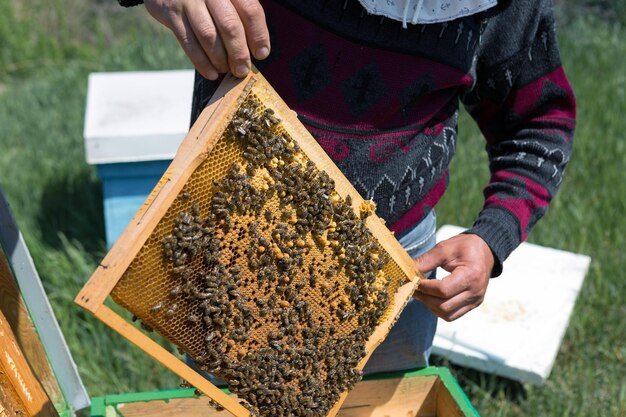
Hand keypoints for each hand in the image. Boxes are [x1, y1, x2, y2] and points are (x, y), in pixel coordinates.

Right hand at [144, 0, 269, 79]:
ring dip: (220, 59)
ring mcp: (189, 1)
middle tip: (242, 69)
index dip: (259, 35)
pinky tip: (211, 72)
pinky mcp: (172, 13)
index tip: (261, 53)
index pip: (250, 11)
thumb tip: (255, 48)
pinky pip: (189, 42)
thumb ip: (240, 14)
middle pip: (230, 26)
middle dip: (239, 53)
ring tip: (226, 69)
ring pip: (209, 36)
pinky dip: (201, 62)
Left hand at [414, 234, 493, 321]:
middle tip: (413, 288)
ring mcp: (475, 300)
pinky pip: (452, 315)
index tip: (413, 280)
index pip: (443, 290)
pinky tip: (431, 298)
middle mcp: (476, 292)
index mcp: (471, 275)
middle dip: (425, 298)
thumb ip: (427, 260)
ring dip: (430, 306)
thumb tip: (409, 271)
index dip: (425, 287)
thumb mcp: (445, 247)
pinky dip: (439, 309)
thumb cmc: (465, 247)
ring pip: (447, 314)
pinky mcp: (473, 304)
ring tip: (421, 293)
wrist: (485, 251)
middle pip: (444, 305)